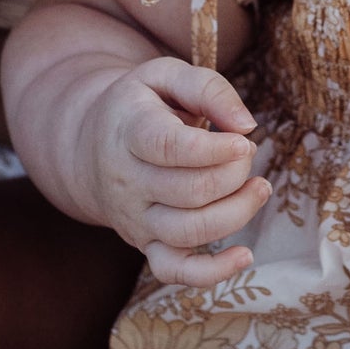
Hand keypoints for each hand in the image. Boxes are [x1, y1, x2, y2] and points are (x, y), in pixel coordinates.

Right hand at [77, 56, 268, 287]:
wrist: (90, 145)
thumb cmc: (142, 105)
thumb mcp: (166, 76)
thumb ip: (208, 88)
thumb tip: (246, 124)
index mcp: (130, 131)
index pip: (170, 148)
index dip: (214, 149)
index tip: (244, 141)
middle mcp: (127, 181)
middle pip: (191, 191)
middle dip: (234, 173)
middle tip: (246, 152)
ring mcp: (135, 218)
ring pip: (189, 231)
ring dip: (238, 211)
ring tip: (258, 186)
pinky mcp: (146, 244)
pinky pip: (174, 272)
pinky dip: (212, 272)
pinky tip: (244, 255)